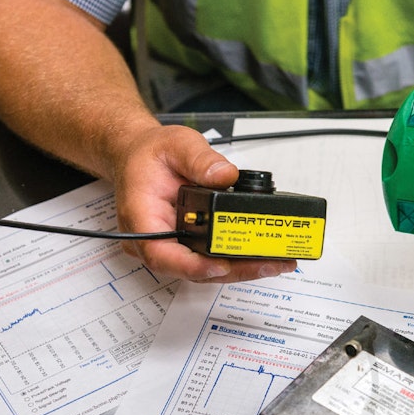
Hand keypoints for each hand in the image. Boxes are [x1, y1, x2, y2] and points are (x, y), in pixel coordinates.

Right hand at [108, 124, 296, 281]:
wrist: (139, 155)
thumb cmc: (149, 154)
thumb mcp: (176, 145)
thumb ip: (200, 159)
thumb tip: (224, 175)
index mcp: (141, 216)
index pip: (161, 253)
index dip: (191, 266)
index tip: (220, 265)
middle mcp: (152, 239)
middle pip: (190, 268)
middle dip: (233, 270)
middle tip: (269, 264)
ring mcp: (169, 246)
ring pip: (203, 269)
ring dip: (239, 268)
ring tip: (275, 262)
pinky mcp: (184, 245)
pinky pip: (208, 258)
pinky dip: (234, 258)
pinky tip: (261, 255)